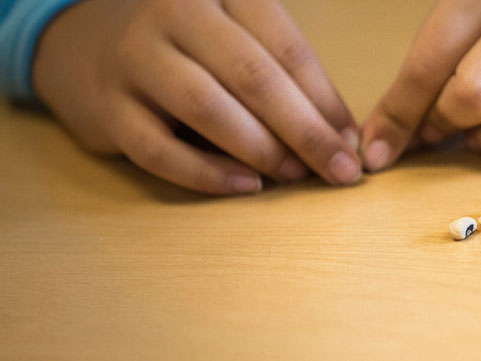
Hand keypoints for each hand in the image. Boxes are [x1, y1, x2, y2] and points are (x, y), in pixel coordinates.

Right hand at [33, 0, 361, 194]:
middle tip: (340, 171)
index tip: (354, 142)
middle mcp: (176, 16)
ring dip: (262, 149)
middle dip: (306, 130)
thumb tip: (345, 138)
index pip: (286, 48)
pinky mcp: (107, 108)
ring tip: (297, 175)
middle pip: (253, 77)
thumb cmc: (189, 49)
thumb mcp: (238, 41)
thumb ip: (287, 80)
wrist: (88, 44)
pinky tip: (247, 186)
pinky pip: (160, 149)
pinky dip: (207, 173)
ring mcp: (135, 59)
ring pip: (207, 108)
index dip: (326, 100)